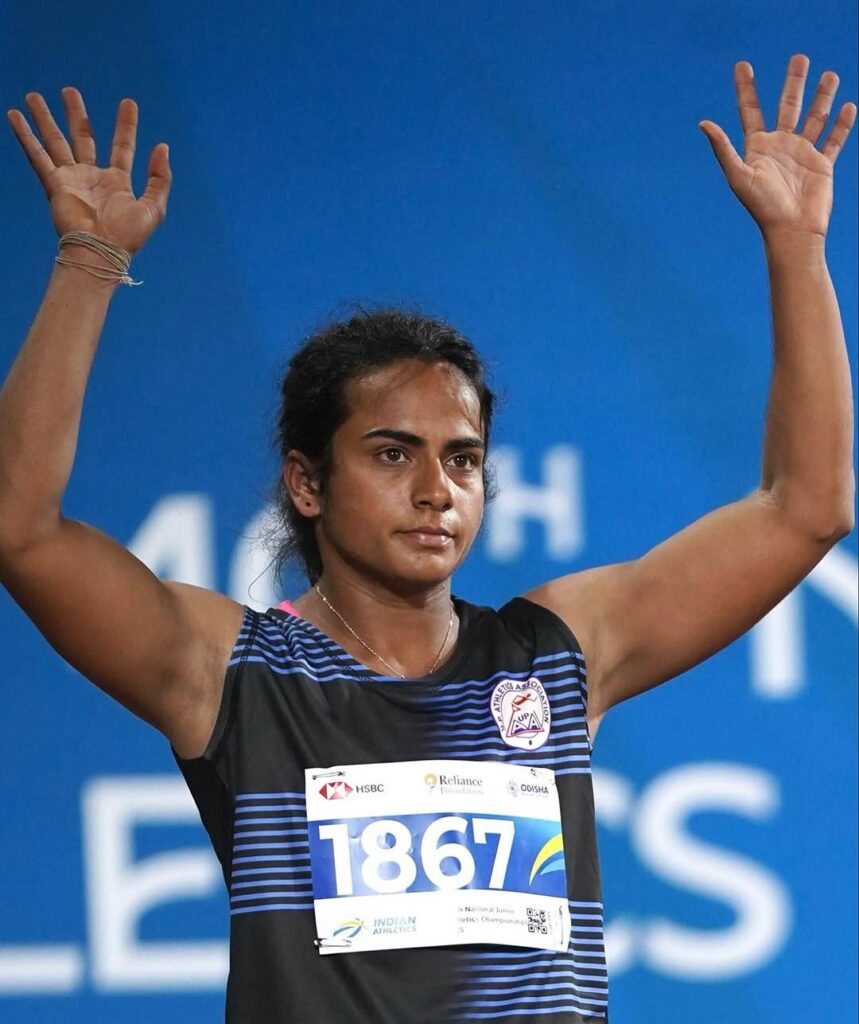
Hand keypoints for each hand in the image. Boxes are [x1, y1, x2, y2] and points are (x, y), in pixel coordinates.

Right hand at [6, 87, 170, 254]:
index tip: (128, 103)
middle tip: (69, 91)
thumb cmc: (127, 236)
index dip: (126, 125)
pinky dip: (25, 136)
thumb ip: (160, 178)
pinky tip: (14, 116)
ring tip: (34, 96)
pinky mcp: (55, 184)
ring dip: (45, 118)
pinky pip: (37, 155)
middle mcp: (92, 177)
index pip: (122, 146)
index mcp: (117, 182)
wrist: (100, 252)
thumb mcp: (154, 207)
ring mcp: (71, 179)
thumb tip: (162, 147)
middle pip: (83, 137)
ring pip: (56, 141)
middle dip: (76, 114)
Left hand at [699, 54, 855, 242]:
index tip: (742, 65)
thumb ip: (723, 148)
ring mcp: (802, 154)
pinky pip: (833, 140)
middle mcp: (780, 147)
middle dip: (794, 82)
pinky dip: (841, 124)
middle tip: (799, 58)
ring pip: (814, 118)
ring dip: (822, 97)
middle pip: (788, 106)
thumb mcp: (738, 175)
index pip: (750, 110)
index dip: (746, 88)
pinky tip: (847, 106)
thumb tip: (703, 123)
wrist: (791, 230)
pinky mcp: (822, 165)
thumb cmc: (762, 207)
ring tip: (829, 74)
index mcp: (757, 148)